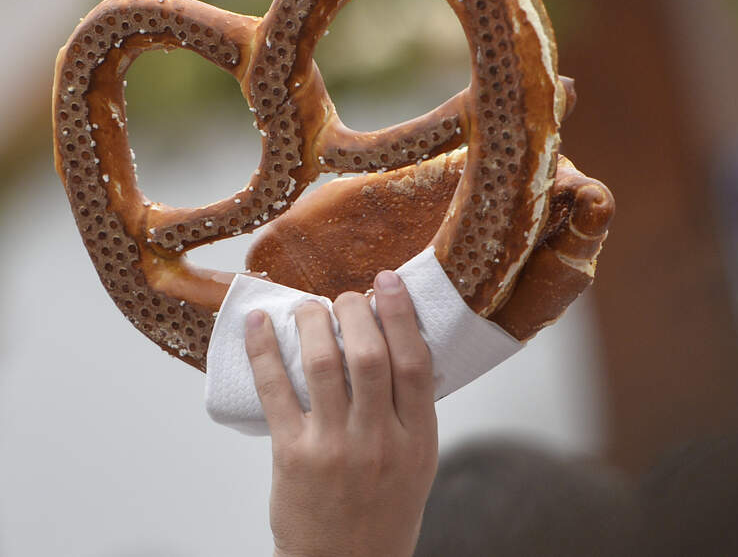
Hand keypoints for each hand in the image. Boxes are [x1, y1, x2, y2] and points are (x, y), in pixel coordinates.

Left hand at [245, 271, 437, 556]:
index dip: (400, 315)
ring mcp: (334, 448)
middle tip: (346, 297)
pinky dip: (264, 352)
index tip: (387, 283)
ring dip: (313, 322)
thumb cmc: (383, 513)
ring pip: (325, 365)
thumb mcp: (418, 463)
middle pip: (370, 356)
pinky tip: (259, 326)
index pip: (413, 363)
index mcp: (418, 440)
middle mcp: (380, 442)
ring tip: (309, 307)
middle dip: (355, 312)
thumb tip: (395, 345)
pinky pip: (276, 392)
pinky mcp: (293, 456)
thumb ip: (411, 412)